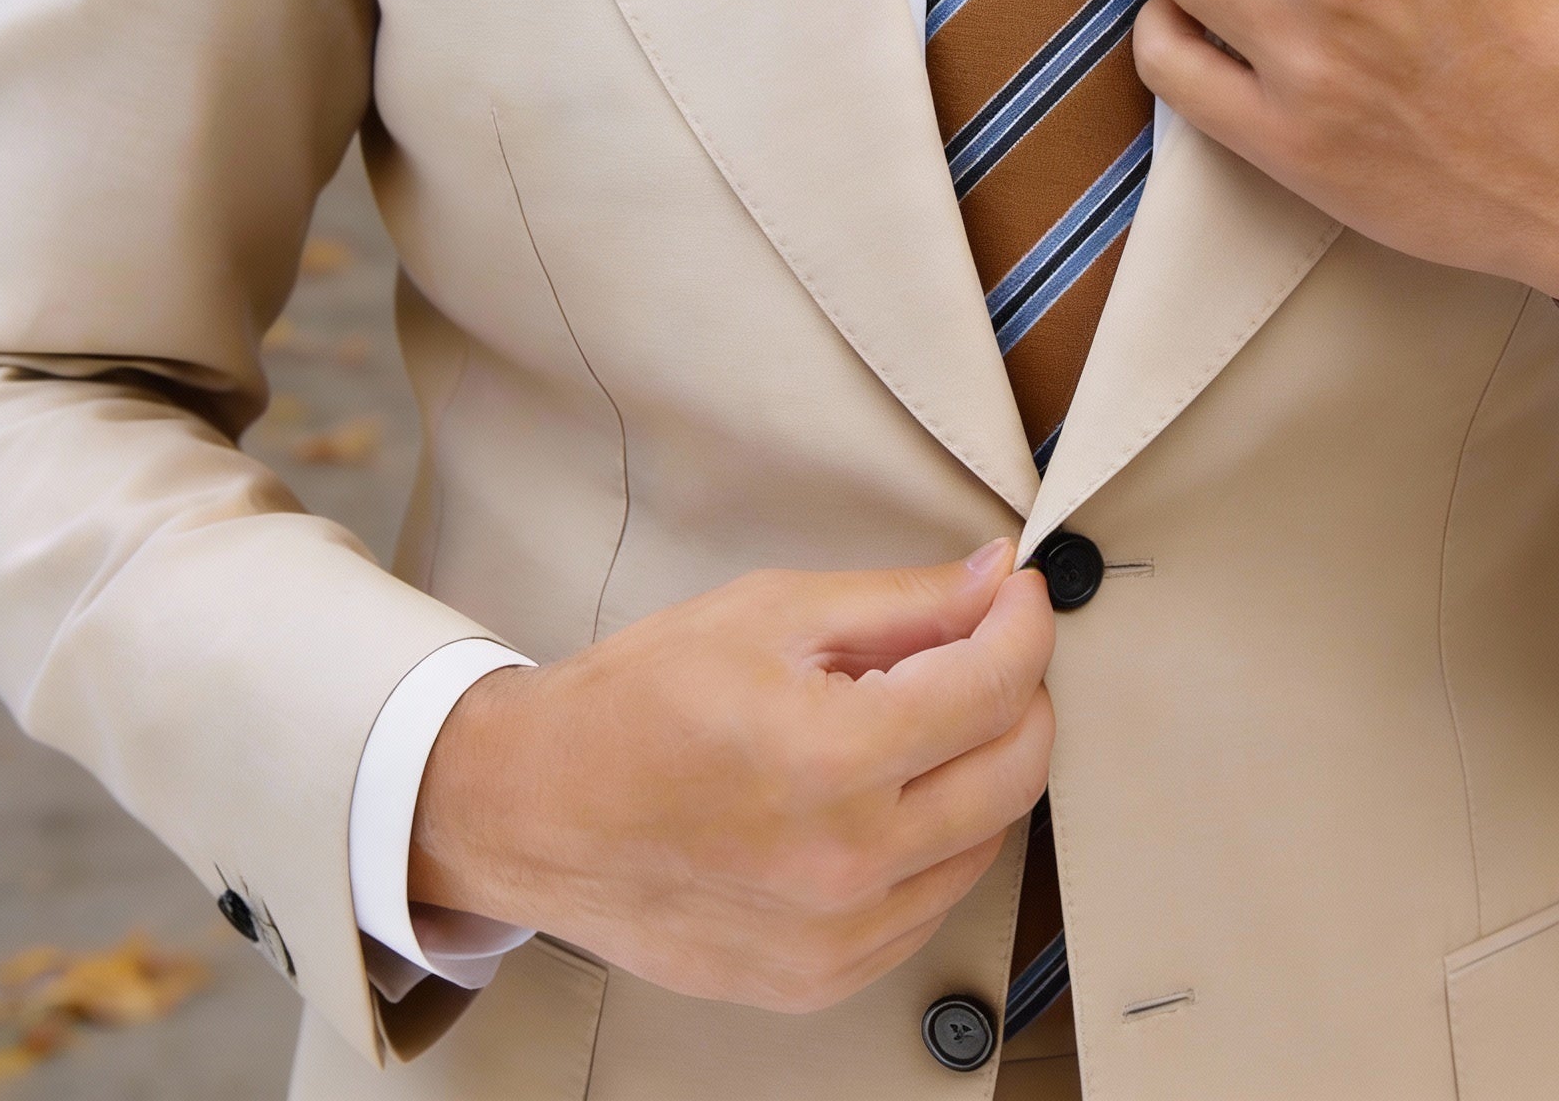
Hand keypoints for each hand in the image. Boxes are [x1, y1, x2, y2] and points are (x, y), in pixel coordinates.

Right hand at [409, 540, 1054, 1011]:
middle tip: (984, 646)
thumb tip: (995, 582)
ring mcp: (837, 936)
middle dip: (1019, 692)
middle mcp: (845, 863)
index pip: (995, 687)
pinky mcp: (822, 977)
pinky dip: (934, 838)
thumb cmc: (633, 706)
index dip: (1024, 625)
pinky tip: (884, 793)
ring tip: (912, 719)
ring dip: (978, 767)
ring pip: (986, 840)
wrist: (533, 810)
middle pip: (1016, 771)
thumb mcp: (771, 613)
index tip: (1018, 597)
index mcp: (830, 759)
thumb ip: (903, 602)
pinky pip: (931, 901)